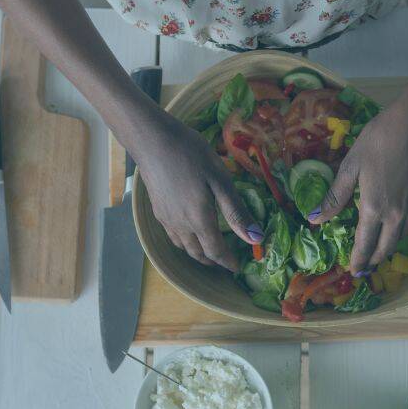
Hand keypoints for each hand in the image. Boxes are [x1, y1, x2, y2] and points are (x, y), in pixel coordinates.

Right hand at [130, 106, 260, 271]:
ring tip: (210, 252)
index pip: (215, 251)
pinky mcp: (157, 210)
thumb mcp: (220, 179)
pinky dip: (184, 243)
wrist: (152, 140)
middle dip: (213, 262)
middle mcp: (181, 225)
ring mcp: (166, 218)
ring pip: (183, 247)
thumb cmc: (190, 154)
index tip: (237, 268)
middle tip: (226, 262)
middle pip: (198, 253)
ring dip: (198, 254)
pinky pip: (173, 236)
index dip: (228, 262)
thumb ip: (236, 211)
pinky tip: (189, 233)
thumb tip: (255, 238)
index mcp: (199, 219)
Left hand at [309, 82, 407, 274]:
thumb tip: (314, 220)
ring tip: (378, 251)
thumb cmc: (380, 139)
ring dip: (388, 248)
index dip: (358, 261)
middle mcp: (397, 214)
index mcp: (374, 208)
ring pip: (401, 237)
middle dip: (373, 261)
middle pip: (385, 248)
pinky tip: (394, 224)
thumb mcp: (351, 165)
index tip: (352, 272)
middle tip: (364, 268)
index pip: (365, 245)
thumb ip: (335, 196)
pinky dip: (401, 230)